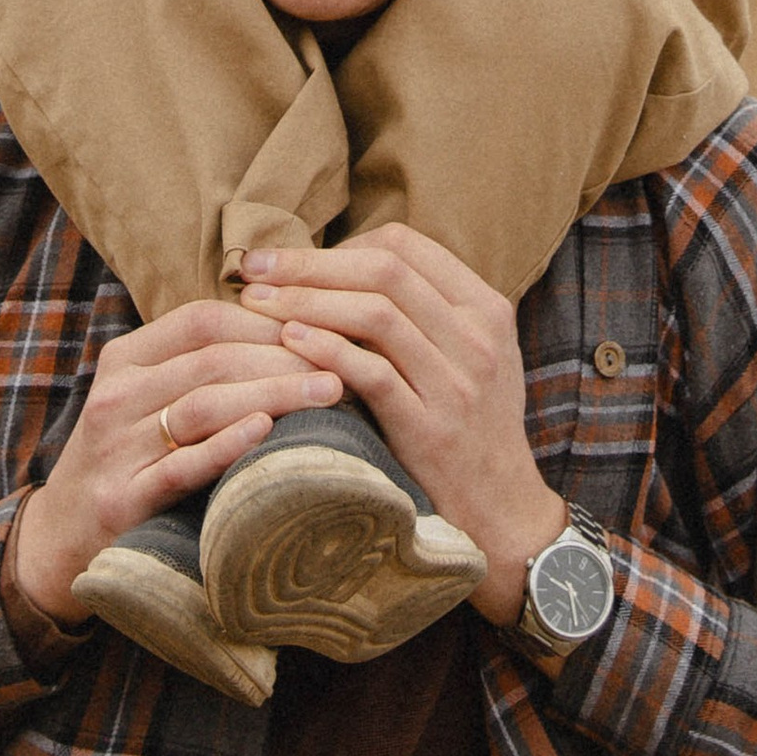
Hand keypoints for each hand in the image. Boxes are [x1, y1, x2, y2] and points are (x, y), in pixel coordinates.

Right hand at [10, 301, 336, 623]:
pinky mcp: (122, 499)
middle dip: (285, 355)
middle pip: (211, 359)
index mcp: (124, 359)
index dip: (266, 319)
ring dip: (273, 392)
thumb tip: (296, 329)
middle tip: (346, 359)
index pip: (202, 320)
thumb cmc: (129, 459)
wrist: (61, 538)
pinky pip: (181, 466)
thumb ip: (200, 366)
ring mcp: (115, 448)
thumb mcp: (148, 399)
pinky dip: (226, 445)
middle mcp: (115, 396)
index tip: (323, 325)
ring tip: (330, 390)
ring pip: (202, 405)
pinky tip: (267, 431)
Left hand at [237, 230, 559, 628]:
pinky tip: (287, 342)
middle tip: (254, 266)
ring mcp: (457, 384)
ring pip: (375, 314)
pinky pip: (372, 374)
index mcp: (487, 309)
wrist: (502, 510)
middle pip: (384, 270)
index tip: (294, 261)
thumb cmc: (471, 427)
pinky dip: (325, 350)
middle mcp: (477, 338)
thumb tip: (350, 267)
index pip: (405, 246)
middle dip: (309, 263)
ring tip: (257, 303)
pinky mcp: (431, 428)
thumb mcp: (473, 357)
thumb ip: (429, 312)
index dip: (341, 245)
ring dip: (306, 300)